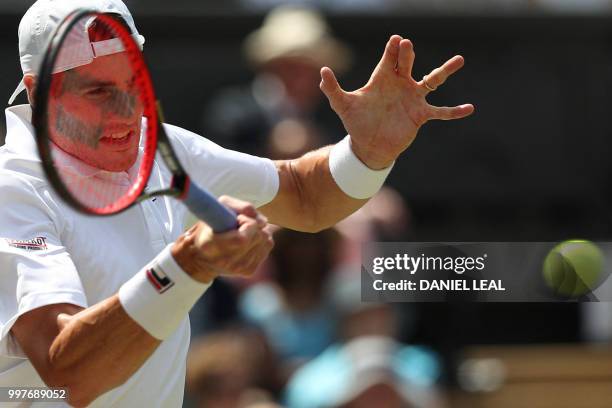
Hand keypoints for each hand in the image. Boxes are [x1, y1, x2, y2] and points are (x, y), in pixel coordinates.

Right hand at [171, 196, 273, 282]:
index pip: (241, 239)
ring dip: (259, 231)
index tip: (238, 219)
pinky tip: (249, 240)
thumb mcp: (218, 208)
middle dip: (254, 225)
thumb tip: (263, 221)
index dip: (247, 223)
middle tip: (240, 224)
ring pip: (266, 241)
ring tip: (244, 232)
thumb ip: (241, 207)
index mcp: (211, 245)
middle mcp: (225, 261)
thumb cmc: (209, 228)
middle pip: (258, 237)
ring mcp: (238, 268)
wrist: (201, 257)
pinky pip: (267, 247)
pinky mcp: (249, 271)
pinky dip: (262, 240)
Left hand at [320, 35, 473, 169]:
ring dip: (445, 70)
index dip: (392, 51)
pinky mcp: (420, 115)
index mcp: (383, 79)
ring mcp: (413, 98)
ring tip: (459, 60)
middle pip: (407, 65)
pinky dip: (454, 111)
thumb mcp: (342, 105)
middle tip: (407, 45)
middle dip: (407, 55)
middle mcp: (401, 84)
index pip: (388, 60)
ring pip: (432, 80)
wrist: (368, 145)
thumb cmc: (356, 122)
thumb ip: (333, 89)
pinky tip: (469, 108)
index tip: (396, 41)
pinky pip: (440, 112)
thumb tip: (322, 72)